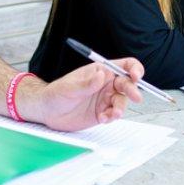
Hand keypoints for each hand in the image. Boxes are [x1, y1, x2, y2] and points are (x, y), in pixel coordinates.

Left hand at [21, 59, 143, 131]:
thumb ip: (87, 83)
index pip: (123, 65)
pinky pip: (114, 114)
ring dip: (121, 107)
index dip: (134, 68)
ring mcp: (104, 99)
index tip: (136, 76)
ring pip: (122, 101)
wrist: (47, 112)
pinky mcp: (102, 113)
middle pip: (127, 83)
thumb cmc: (55, 93)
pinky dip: (112, 117)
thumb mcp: (69, 87)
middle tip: (135, 97)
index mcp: (99, 71)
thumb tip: (102, 74)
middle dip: (133, 90)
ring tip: (112, 114)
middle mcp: (105, 84)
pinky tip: (103, 118)